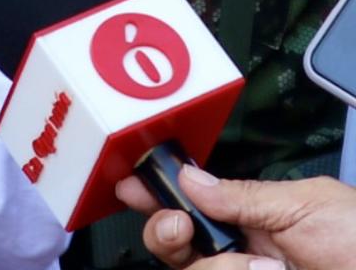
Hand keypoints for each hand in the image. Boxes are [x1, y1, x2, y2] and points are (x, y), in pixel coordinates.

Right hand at [115, 165, 355, 269]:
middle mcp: (246, 256)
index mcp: (257, 219)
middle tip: (183, 228)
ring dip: (223, 267)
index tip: (131, 186)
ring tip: (269, 269)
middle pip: (176, 245)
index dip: (158, 195)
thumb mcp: (308, 206)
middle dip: (168, 232)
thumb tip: (188, 178)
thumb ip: (244, 195)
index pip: (192, 204)